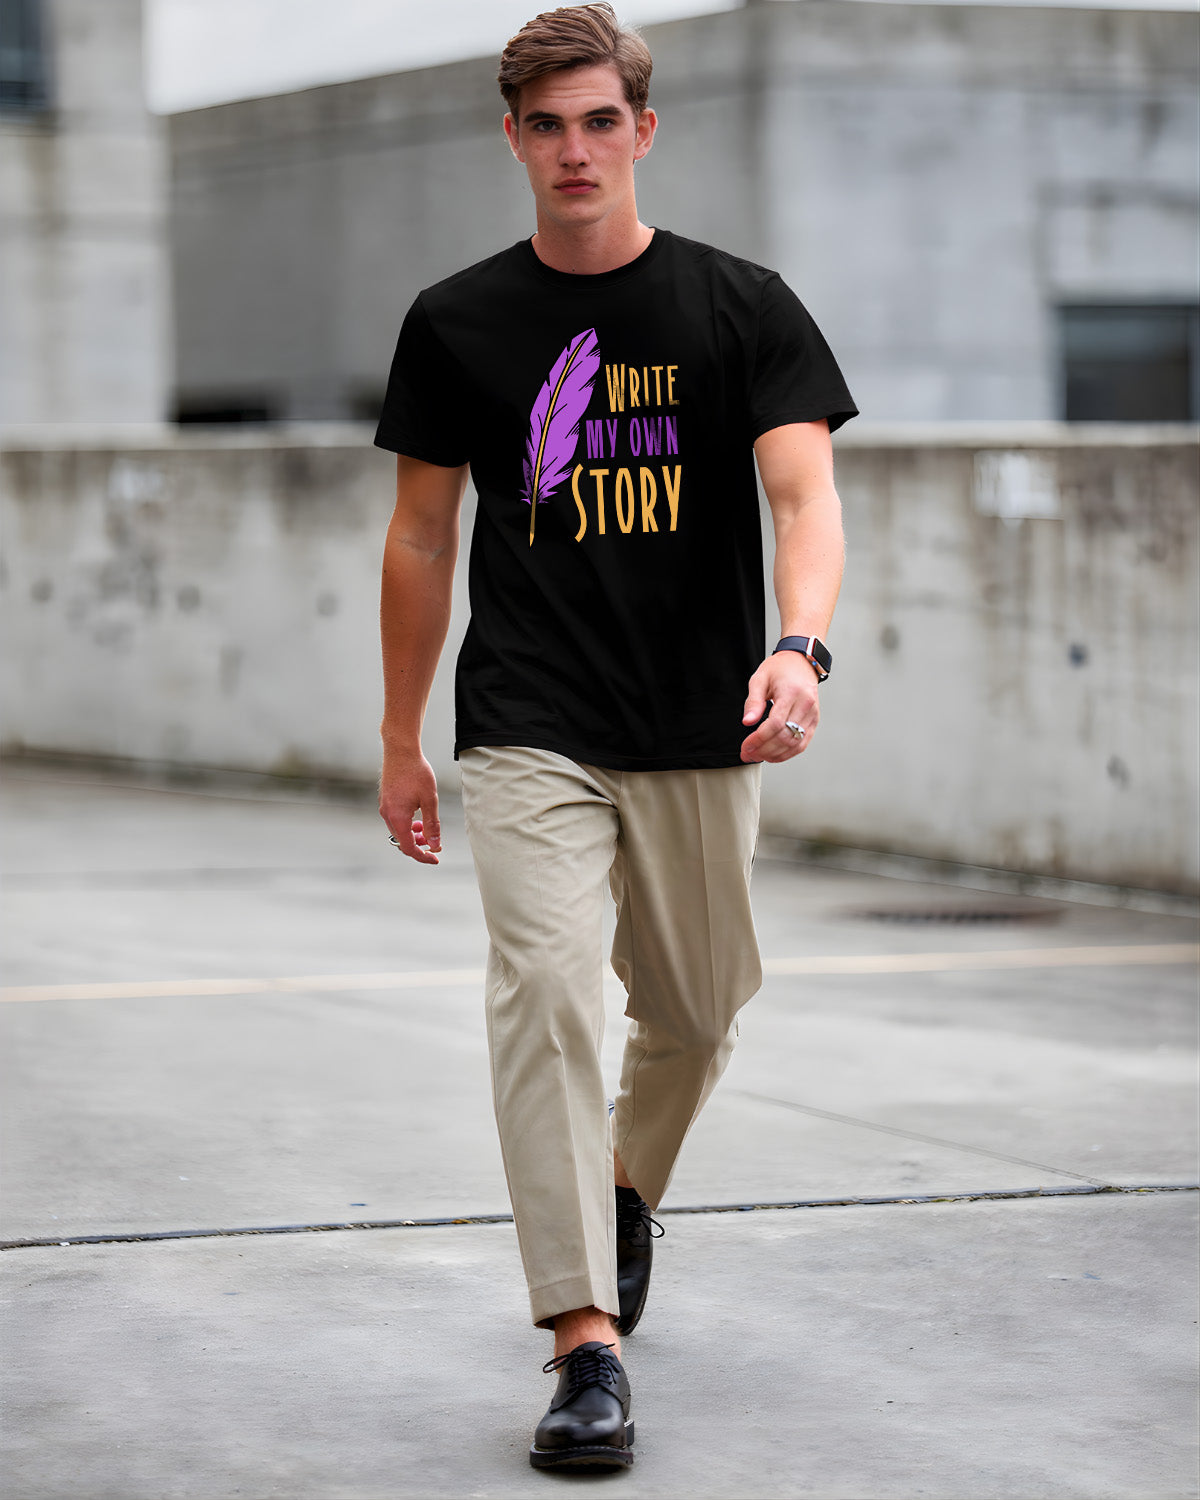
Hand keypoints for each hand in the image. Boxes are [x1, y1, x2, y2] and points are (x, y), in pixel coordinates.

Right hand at [379, 749, 441, 864]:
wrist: (401, 750)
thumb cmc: (417, 772)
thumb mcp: (430, 800)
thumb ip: (432, 825)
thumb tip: (435, 845)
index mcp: (397, 818)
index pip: (408, 847)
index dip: (423, 856)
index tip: (436, 858)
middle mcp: (387, 815)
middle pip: (401, 841)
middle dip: (418, 846)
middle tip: (434, 843)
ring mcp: (384, 807)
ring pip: (398, 831)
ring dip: (413, 834)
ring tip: (426, 829)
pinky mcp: (385, 800)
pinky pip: (395, 820)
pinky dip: (407, 824)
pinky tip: (417, 816)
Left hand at [739, 652, 819, 763]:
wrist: (801, 663)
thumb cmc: (779, 669)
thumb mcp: (759, 679)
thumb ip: (753, 701)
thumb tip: (747, 722)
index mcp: (791, 692)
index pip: (775, 724)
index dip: (759, 739)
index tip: (745, 746)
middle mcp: (806, 704)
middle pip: (785, 736)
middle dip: (764, 750)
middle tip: (747, 754)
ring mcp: (813, 714)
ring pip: (794, 743)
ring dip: (774, 755)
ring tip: (757, 756)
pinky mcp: (814, 721)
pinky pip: (802, 743)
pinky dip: (787, 753)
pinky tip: (773, 756)